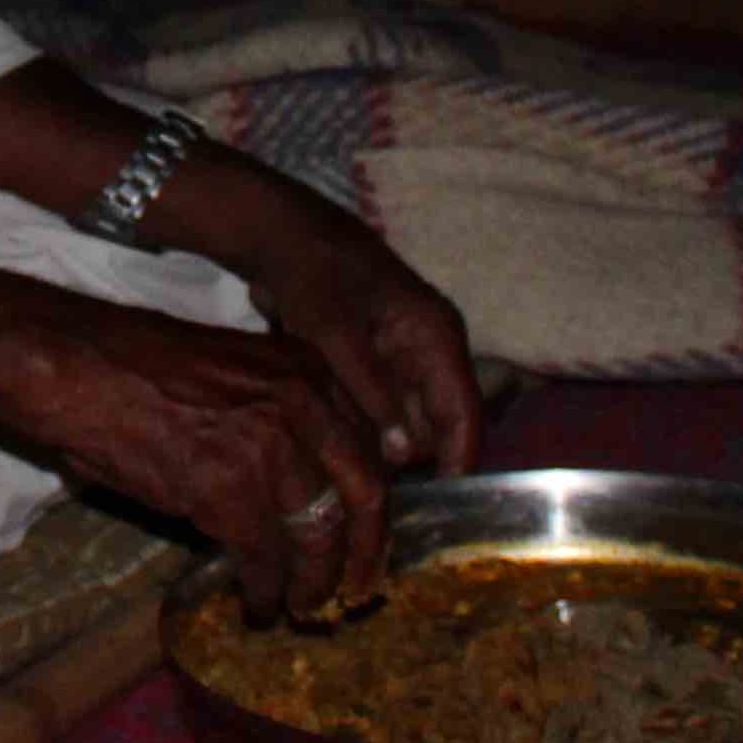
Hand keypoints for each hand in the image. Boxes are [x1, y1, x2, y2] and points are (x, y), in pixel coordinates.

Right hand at [0, 268, 395, 621]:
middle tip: (358, 592)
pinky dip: (264, 591)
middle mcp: (304, 404)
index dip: (372, 504)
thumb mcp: (235, 372)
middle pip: (365, 494)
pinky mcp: (230, 490)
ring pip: (319, 534)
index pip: (370, 447)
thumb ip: (282, 416)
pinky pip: (264, 557)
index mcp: (308, 370)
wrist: (77, 368)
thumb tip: (306, 489)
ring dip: (314, 582)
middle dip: (367, 553)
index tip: (369, 539)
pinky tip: (256, 605)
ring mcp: (271, 447)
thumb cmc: (140, 370)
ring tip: (302, 608)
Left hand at [158, 155, 481, 478]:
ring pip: (407, 419)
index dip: (459, 460)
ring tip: (366, 488)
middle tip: (394, 508)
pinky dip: (369, 428)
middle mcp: (428, 349)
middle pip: (438, 422)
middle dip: (421, 461)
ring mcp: (400, 356)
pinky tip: (349, 457)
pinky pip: (382, 406)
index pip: (465, 412)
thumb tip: (405, 453)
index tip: (446, 507)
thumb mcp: (339, 338)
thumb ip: (374, 394)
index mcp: (437, 337)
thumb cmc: (314, 276)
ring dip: (389, 447)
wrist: (278, 235)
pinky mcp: (372, 360)